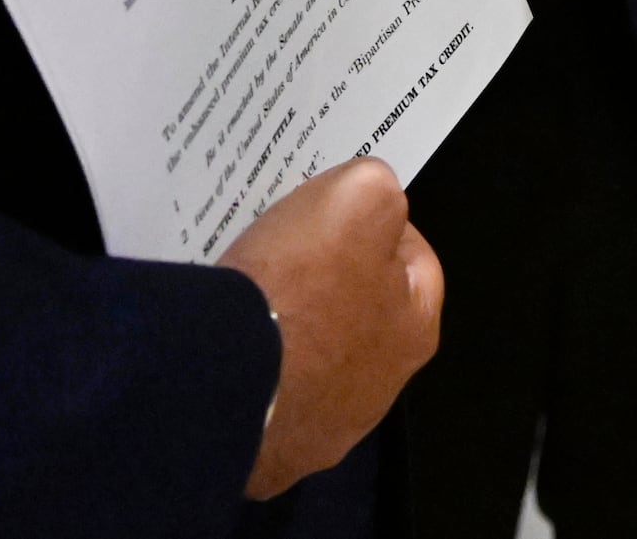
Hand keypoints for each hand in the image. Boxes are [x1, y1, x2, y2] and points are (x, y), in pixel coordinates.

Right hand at [217, 159, 440, 497]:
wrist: (220, 382)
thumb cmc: (300, 288)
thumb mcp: (358, 196)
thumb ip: (378, 190)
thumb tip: (372, 204)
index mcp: (414, 331)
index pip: (415, 261)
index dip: (381, 225)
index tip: (340, 212)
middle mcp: (378, 388)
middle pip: (361, 309)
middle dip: (330, 277)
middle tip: (289, 250)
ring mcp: (324, 425)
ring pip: (312, 353)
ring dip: (288, 324)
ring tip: (250, 295)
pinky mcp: (272, 447)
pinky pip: (267, 387)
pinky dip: (252, 361)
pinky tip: (228, 339)